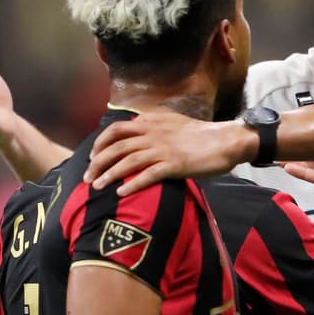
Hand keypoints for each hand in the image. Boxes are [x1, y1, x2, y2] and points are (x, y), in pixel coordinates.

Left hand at [86, 111, 255, 193]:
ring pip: (127, 161)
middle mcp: (153, 134)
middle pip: (115, 147)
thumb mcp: (173, 121)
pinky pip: (147, 175)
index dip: (100, 143)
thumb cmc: (202, 134)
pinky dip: (132, 184)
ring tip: (97, 187)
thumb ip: (153, 124)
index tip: (92, 157)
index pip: (115, 130)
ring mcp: (162, 150)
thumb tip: (136, 125)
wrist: (225, 140)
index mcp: (151, 123)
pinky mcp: (174, 165)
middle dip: (97, 163)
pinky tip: (121, 193)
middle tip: (88, 178)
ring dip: (108, 175)